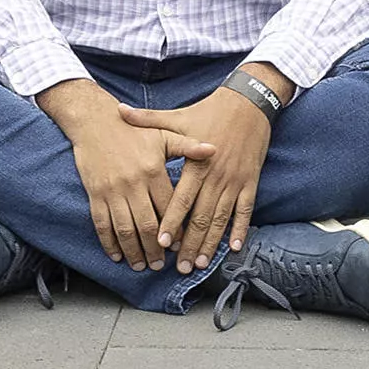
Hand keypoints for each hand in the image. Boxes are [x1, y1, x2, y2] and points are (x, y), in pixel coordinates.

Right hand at [47, 84, 210, 269]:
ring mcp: (112, 191)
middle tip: (161, 266)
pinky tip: (117, 255)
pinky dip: (109, 243)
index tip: (180, 245)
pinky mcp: (95, 194)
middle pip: (147, 225)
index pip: (168, 207)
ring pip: (125, 229)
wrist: (95, 121)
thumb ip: (188, 146)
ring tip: (141, 266)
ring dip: (134, 251)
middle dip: (155, 249)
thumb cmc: (132, 130)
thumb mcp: (163, 134)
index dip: (174, 229)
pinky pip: (102, 224)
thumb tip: (214, 149)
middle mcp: (133, 184)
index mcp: (152, 170)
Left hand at [122, 83, 277, 272]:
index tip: (161, 242)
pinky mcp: (250, 182)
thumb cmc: (208, 111)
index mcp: (196, 163)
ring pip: (221, 219)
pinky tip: (234, 248)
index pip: (182, 199)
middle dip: (190, 243)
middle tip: (180, 267)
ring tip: (201, 264)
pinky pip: (245, 211)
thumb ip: (147, 119)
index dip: (171, 221)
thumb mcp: (177, 116)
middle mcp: (216, 176)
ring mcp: (235, 181)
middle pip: (201, 216)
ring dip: (211, 243)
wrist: (249, 102)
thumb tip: (118, 110)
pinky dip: (241, 230)